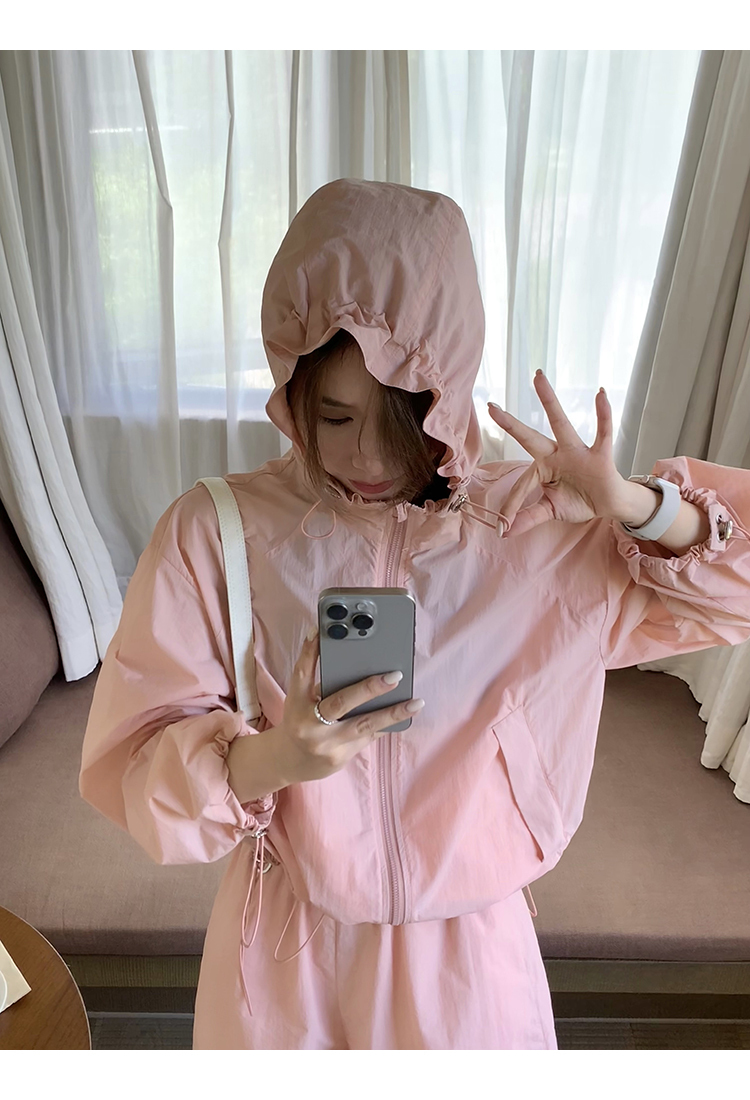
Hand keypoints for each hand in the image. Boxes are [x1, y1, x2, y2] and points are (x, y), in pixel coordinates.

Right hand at [274, 632, 424, 784]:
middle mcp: (309, 724)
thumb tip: (347, 654)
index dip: (309, 651)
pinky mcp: (341, 757)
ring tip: (416, 702)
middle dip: (369, 689)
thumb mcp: (301, 698)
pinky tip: (407, 715)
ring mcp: (327, 743)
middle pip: (340, 702)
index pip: (302, 673)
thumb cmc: (302, 720)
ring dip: (392, 713)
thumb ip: (319, 679)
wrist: (293, 761)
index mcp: (296, 702)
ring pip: (363, 725)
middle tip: (395, 676)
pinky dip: (388, 724)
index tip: (320, 630)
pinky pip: (369, 737)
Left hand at [487, 371, 626, 536]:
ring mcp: (577, 451)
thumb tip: (505, 532)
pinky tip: (600, 394)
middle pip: (530, 436)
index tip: (503, 523)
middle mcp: (556, 454)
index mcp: (543, 468)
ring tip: (538, 378)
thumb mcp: (550, 510)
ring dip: (549, 401)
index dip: (513, 504)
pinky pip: (603, 431)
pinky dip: (603, 413)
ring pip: (561, 423)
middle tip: (491, 407)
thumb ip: (529, 518)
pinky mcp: (600, 454)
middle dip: (510, 424)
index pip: (522, 483)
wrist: (608, 504)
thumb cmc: (578, 500)